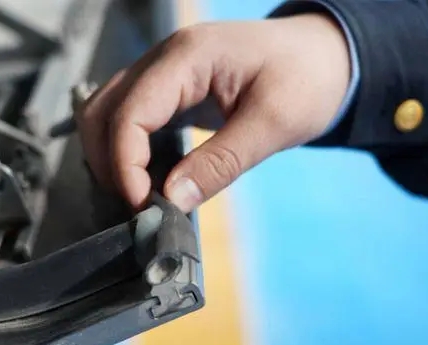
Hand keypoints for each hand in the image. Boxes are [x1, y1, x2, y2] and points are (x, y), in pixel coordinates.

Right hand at [76, 13, 350, 211]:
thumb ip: (221, 162)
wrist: (324, 55)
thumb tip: (171, 202)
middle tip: (140, 207)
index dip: (125, 165)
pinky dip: (127, 151)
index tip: (143, 207)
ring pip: (108, 114)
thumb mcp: (273, 123)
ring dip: (112, 158)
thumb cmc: (308, 79)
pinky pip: (129, 118)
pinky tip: (148, 178)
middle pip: (103, 111)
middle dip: (111, 164)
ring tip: (140, 196)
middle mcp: (163, 59)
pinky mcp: (169, 90)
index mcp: (187, 57)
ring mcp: (162, 72)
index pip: (130, 113)